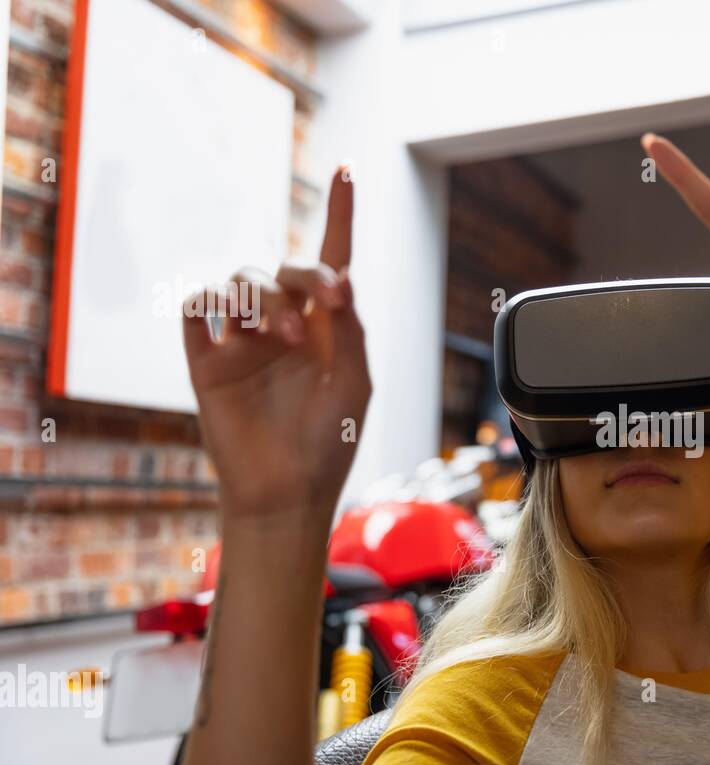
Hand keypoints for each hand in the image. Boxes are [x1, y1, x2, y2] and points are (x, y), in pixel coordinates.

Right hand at [182, 169, 370, 520]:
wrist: (287, 491)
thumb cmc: (329, 442)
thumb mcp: (354, 384)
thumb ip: (350, 330)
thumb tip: (344, 276)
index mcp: (326, 328)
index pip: (332, 260)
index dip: (338, 214)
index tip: (346, 169)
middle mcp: (284, 325)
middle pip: (285, 268)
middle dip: (307, 275)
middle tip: (327, 300)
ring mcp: (242, 340)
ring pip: (241, 281)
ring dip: (266, 298)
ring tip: (284, 338)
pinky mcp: (206, 359)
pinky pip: (197, 308)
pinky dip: (213, 302)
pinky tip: (236, 326)